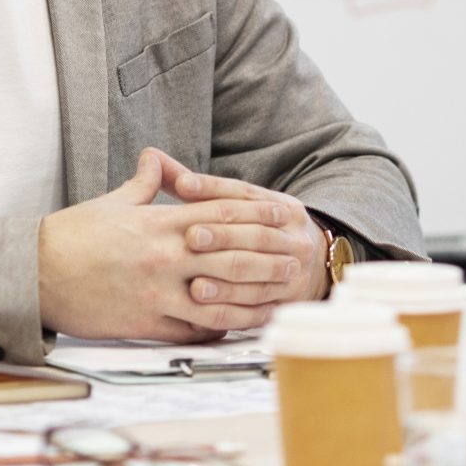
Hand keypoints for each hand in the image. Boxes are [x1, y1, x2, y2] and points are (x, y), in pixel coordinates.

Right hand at [37, 149, 313, 341]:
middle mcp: (164, 258)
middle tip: (294, 261)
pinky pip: (192, 329)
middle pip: (229, 256)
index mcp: (159, 224)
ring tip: (277, 300)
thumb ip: (144, 184)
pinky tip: (237, 327)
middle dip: (266, 259)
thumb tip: (157, 157)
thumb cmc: (72, 236)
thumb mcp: (113, 202)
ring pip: (218, 297)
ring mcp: (157, 292)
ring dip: (253, 299)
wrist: (34, 273)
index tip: (282, 215)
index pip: (221, 213)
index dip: (256, 214)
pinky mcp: (146, 322)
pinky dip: (218, 328)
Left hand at [153, 155, 328, 308]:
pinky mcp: (289, 298)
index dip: (212, 188)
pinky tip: (208, 310)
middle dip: (222, 235)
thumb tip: (151, 156)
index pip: (244, 193)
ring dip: (226, 278)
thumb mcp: (242, 207)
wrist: (314, 268)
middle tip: (190, 237)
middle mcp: (293, 235)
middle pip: (255, 232)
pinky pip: (260, 304)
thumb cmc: (260, 232)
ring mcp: (295, 267)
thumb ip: (196, 188)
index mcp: (282, 206)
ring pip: (259, 270)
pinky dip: (233, 306)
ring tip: (194, 283)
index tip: (182, 186)